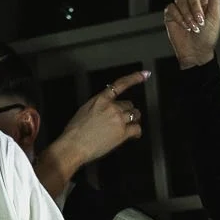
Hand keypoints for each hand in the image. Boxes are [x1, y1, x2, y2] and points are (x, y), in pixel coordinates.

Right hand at [39, 71, 148, 194]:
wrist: (74, 145)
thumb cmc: (75, 131)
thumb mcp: (85, 110)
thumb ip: (99, 105)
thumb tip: (106, 107)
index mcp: (101, 99)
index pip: (120, 85)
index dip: (134, 78)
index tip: (145, 74)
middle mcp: (112, 107)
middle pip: (128, 104)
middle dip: (126, 111)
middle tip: (121, 120)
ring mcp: (118, 119)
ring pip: (135, 115)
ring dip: (133, 120)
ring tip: (127, 127)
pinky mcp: (123, 133)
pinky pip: (137, 128)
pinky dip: (137, 132)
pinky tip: (134, 135)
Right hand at [163, 0, 219, 69]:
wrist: (197, 51)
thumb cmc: (208, 34)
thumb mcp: (215, 13)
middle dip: (195, 6)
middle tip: (201, 20)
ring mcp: (180, 6)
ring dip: (188, 15)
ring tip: (194, 27)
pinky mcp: (171, 14)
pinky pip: (172, 8)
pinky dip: (180, 18)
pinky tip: (185, 27)